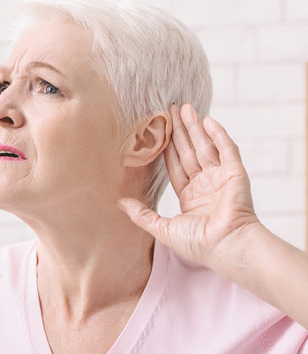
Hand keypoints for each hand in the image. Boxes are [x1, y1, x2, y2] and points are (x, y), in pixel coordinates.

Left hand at [116, 103, 262, 271]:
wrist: (226, 246)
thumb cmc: (198, 244)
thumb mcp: (162, 228)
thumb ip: (141, 214)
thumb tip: (118, 203)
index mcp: (190, 196)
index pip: (175, 165)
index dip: (166, 147)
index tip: (158, 131)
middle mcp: (206, 184)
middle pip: (189, 151)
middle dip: (180, 131)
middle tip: (169, 109)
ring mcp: (221, 178)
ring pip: (205, 146)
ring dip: (196, 127)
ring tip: (185, 107)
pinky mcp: (236, 173)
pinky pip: (227, 150)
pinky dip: (218, 135)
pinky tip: (208, 120)